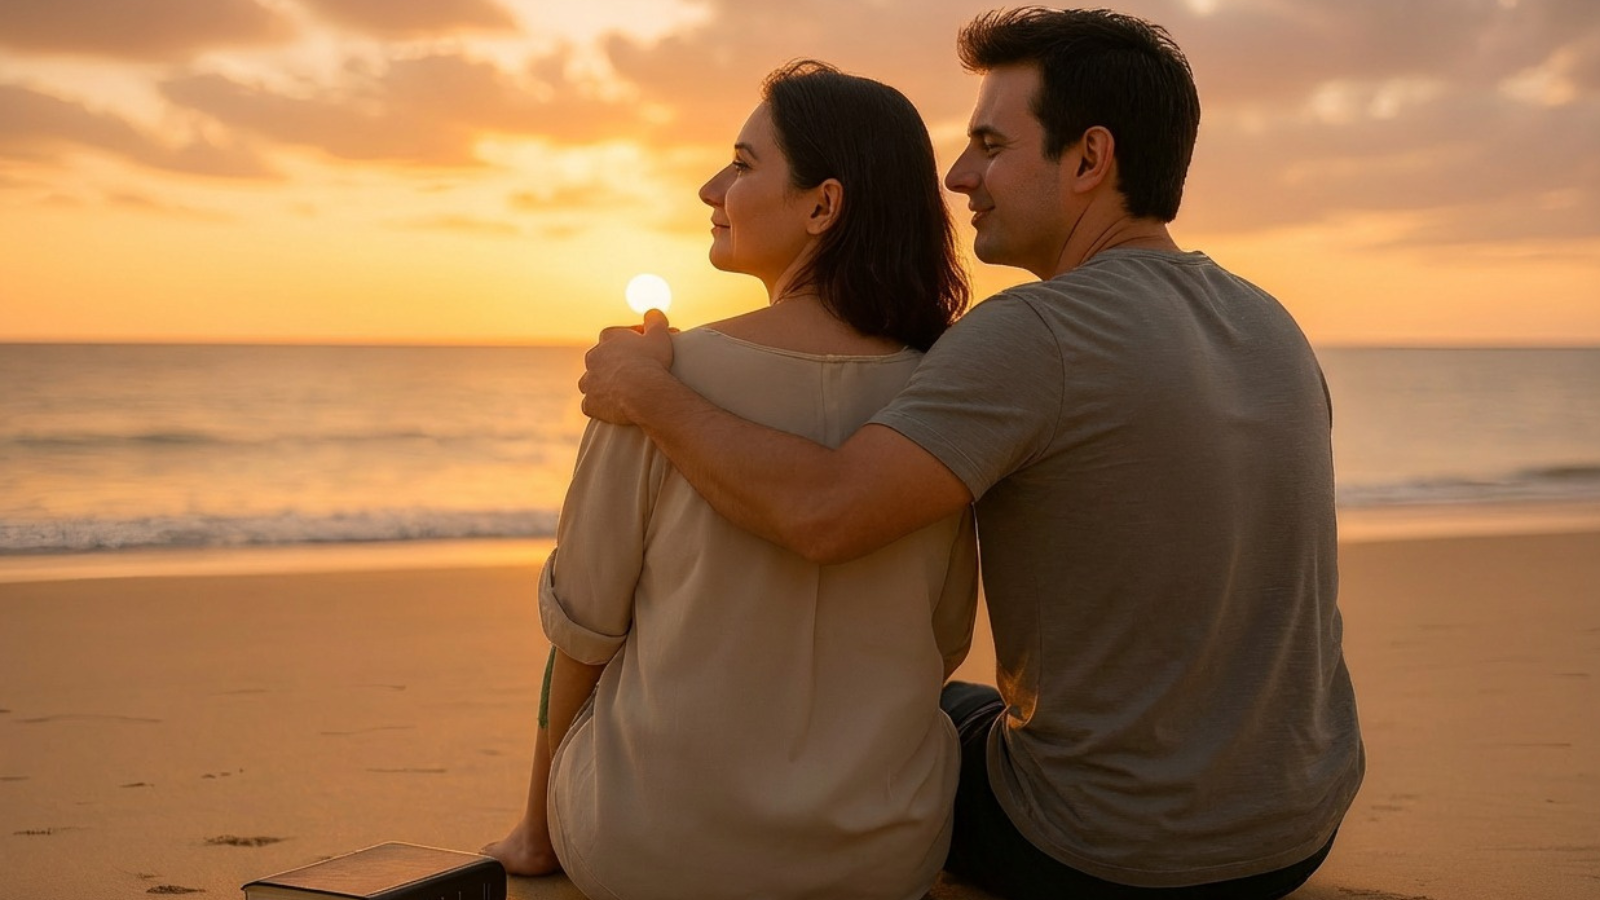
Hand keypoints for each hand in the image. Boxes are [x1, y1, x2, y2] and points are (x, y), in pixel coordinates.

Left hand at [579, 309, 674, 423]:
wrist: (643, 392)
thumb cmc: (651, 361)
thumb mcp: (659, 334)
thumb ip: (655, 320)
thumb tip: (653, 313)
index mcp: (607, 338)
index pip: (615, 335)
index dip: (630, 341)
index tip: (644, 348)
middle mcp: (592, 357)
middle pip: (600, 358)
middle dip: (613, 363)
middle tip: (633, 371)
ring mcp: (589, 382)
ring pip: (591, 382)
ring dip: (601, 385)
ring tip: (620, 391)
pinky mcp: (590, 404)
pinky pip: (591, 404)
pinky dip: (599, 406)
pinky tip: (612, 409)